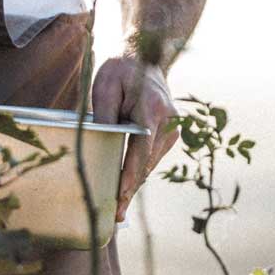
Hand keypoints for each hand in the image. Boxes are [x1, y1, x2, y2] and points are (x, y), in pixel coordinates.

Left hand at [91, 55, 177, 222]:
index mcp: (153, 109)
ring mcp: (172, 129)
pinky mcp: (169, 135)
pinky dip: (138, 174)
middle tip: (116, 215)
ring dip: (134, 185)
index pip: (141, 148)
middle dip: (130, 189)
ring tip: (118, 210)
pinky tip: (125, 192)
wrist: (143, 60)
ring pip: (150, 164)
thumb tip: (102, 145)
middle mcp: (169, 121)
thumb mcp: (106, 87)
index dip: (130, 173)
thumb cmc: (120, 72)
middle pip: (146, 162)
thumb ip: (105, 116)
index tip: (121, 194)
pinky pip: (151, 159)